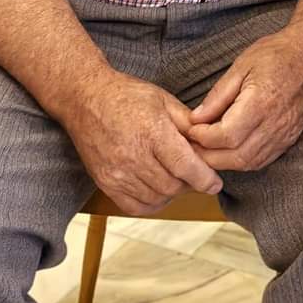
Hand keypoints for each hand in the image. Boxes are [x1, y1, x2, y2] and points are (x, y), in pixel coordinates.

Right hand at [62, 69, 222, 214]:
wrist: (86, 99)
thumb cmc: (127, 95)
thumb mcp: (164, 100)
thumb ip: (188, 123)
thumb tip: (210, 142)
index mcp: (152, 132)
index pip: (185, 166)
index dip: (204, 178)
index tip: (215, 183)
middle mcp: (133, 156)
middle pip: (173, 185)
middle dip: (190, 183)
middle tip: (195, 173)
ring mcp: (117, 173)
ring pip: (156, 198)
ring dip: (172, 192)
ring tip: (176, 176)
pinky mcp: (105, 183)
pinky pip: (134, 207)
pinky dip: (151, 202)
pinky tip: (157, 189)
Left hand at [187, 29, 302, 171]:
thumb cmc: (276, 54)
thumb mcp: (240, 66)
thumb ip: (218, 96)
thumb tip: (195, 119)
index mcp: (261, 103)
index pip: (225, 136)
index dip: (203, 137)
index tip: (191, 130)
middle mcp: (275, 124)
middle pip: (235, 156)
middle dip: (208, 155)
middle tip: (192, 145)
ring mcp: (284, 134)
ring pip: (248, 163)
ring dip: (224, 162)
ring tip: (207, 150)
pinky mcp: (289, 138)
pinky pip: (262, 160)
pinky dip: (242, 161)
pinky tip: (230, 152)